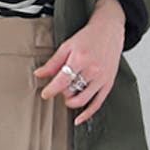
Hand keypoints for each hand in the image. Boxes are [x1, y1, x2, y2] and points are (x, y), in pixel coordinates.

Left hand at [33, 0, 126, 125]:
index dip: (51, 90)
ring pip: (82, 100)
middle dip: (62, 92)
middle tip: (60, 87)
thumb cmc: (89, 37)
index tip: (46, 94)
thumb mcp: (67, 46)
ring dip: (71, 102)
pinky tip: (78, 119)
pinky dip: (87, 114)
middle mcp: (92, 69)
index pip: (62, 81)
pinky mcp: (108, 84)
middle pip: (71, 91)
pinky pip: (97, 104)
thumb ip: (53, 62)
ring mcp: (101, 78)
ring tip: (68, 96)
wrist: (110, 30)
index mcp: (80, 58)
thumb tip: (39, 74)